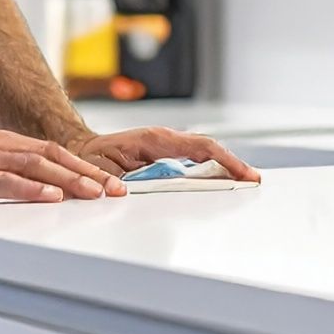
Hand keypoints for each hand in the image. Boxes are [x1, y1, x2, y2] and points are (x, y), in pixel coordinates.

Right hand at [0, 132, 129, 208]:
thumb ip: (12, 178)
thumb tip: (45, 194)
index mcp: (5, 144)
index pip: (56, 153)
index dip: (86, 167)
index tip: (110, 183)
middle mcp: (1, 147)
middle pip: (55, 157)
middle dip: (89, 174)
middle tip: (116, 190)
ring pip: (38, 166)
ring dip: (69, 180)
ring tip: (94, 193)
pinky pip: (7, 182)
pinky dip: (32, 189)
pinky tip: (50, 197)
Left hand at [73, 128, 262, 182]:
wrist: (80, 150)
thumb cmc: (90, 158)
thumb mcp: (107, 172)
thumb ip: (128, 183)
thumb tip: (144, 194)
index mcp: (156, 139)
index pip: (201, 147)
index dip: (226, 161)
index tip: (244, 174)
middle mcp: (165, 140)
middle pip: (208, 151)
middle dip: (232, 166)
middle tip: (253, 182)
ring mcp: (166, 147)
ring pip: (203, 156)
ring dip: (223, 169)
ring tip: (243, 183)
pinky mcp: (165, 156)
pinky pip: (193, 163)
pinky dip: (209, 172)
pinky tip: (220, 184)